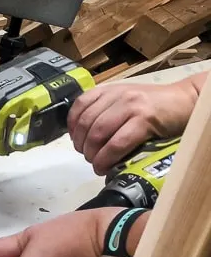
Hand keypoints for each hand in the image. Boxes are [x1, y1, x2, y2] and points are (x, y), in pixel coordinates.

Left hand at [67, 75, 202, 174]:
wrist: (185, 101)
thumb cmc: (153, 105)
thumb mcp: (124, 101)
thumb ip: (104, 111)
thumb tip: (83, 137)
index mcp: (109, 90)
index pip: (79, 106)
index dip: (72, 128)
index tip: (75, 142)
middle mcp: (117, 95)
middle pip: (86, 124)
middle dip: (82, 146)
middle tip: (87, 157)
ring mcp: (131, 106)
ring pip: (98, 134)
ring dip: (92, 155)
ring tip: (96, 164)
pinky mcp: (145, 120)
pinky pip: (117, 144)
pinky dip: (106, 159)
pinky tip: (105, 167)